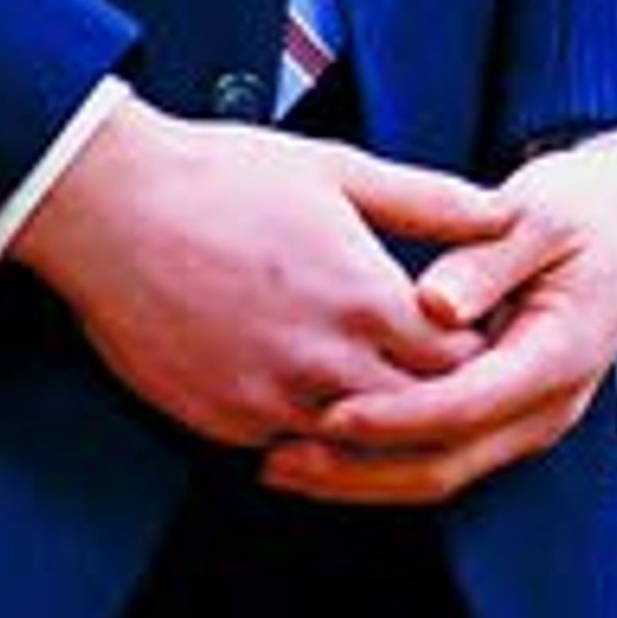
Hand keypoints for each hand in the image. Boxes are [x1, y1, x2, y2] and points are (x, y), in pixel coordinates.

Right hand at [8, 96, 514, 448]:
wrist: (111, 209)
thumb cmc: (225, 177)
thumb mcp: (339, 170)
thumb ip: (430, 200)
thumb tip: (505, 212)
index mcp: (364, 300)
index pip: (459, 360)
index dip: (475, 349)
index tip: (477, 331)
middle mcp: (324, 365)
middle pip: (416, 413)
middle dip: (436, 395)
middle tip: (442, 371)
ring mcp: (268, 402)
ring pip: (352, 442)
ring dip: (374, 422)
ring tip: (380, 385)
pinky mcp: (220, 423)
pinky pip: (287, 447)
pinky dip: (311, 432)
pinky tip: (314, 397)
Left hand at [263, 137, 616, 507]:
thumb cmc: (584, 209)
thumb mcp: (541, 214)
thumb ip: (486, 257)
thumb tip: (434, 303)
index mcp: (561, 355)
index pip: (467, 406)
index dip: (395, 417)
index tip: (329, 411)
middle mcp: (547, 406)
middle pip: (446, 465)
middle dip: (358, 471)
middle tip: (277, 460)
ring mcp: (528, 420)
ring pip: (439, 474)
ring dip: (360, 478)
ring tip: (280, 464)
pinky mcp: (505, 418)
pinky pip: (441, 455)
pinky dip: (381, 459)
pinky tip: (322, 445)